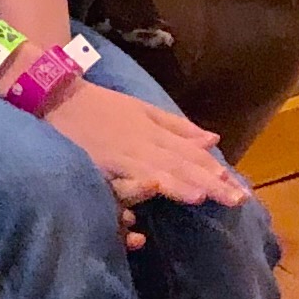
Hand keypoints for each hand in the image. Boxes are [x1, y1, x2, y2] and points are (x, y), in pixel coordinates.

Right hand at [53, 78, 249, 241]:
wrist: (58, 97)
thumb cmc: (101, 106)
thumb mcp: (143, 109)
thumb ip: (177, 127)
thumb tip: (213, 139)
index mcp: (156, 131)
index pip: (193, 153)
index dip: (216, 170)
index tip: (240, 188)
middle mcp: (146, 142)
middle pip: (184, 164)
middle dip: (212, 183)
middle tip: (239, 200)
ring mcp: (126, 153)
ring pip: (163, 170)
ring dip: (187, 183)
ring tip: (210, 196)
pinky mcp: (105, 162)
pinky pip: (132, 175)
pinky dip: (151, 182)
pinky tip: (162, 188)